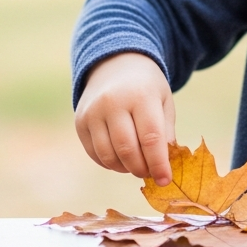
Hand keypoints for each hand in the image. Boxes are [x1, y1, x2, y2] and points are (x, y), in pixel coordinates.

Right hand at [74, 52, 175, 185]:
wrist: (115, 65)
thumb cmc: (146, 88)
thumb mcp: (164, 102)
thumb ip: (166, 133)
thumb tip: (162, 166)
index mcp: (140, 96)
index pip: (150, 138)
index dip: (159, 164)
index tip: (165, 180)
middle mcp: (113, 103)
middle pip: (127, 150)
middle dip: (142, 169)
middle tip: (150, 173)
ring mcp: (93, 112)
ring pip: (109, 156)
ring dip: (125, 168)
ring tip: (136, 165)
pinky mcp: (80, 122)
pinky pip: (95, 154)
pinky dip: (110, 163)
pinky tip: (121, 158)